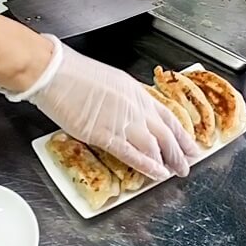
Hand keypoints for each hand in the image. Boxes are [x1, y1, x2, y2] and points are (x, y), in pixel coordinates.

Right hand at [0, 36, 197, 177]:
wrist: (54, 72)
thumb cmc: (74, 72)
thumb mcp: (110, 80)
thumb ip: (124, 98)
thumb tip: (130, 111)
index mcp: (135, 91)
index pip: (168, 116)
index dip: (182, 133)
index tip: (190, 143)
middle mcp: (134, 106)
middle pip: (166, 133)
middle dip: (180, 151)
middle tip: (188, 163)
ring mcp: (121, 121)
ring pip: (154, 146)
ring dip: (167, 161)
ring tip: (174, 172)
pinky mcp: (103, 134)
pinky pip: (131, 154)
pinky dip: (146, 166)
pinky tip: (156, 174)